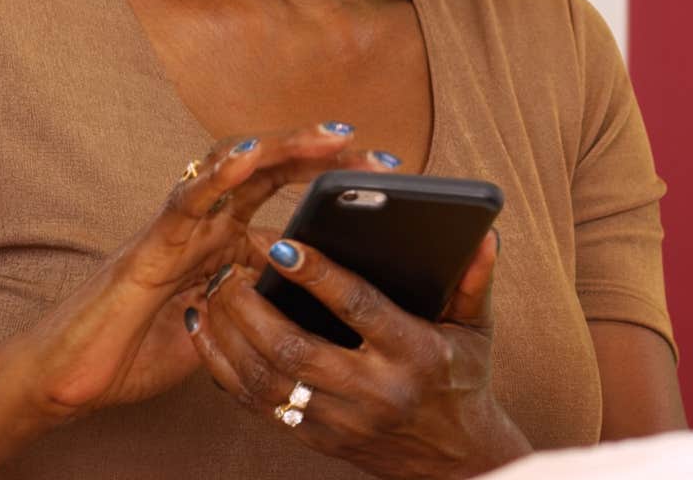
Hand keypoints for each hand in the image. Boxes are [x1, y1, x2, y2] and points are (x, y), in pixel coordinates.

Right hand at [0, 124, 394, 427]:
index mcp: (218, 237)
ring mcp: (173, 228)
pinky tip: (248, 157)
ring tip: (328, 136)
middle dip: (320, 153)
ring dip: (283, 148)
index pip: (280, 190)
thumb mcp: (223, 327)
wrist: (67, 379)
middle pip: (265, 167)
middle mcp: (199, 221)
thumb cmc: (136, 350)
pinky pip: (185, 202)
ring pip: (231, 169)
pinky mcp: (147, 248)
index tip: (382, 174)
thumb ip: (258, 304)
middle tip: (378, 154)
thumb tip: (315, 301)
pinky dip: (217, 175)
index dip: (327, 176)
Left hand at [186, 230, 529, 479]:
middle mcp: (374, 392)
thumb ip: (474, 280)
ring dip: (229, 335)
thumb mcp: (476, 330)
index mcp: (414, 355)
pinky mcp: (317, 440)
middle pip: (296, 347)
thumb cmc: (464, 380)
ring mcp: (341, 421)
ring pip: (268, 380)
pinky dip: (225, 369)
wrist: (456, 462)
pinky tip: (208, 333)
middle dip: (251, 305)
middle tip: (227, 265)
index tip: (280, 243)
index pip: (357, 307)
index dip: (316, 274)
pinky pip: (258, 406)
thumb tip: (483, 234)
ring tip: (211, 292)